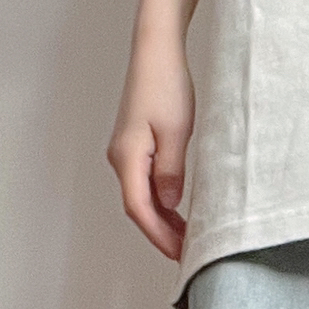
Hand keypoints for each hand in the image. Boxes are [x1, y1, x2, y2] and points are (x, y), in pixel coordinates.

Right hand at [106, 26, 194, 261]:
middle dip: (161, 234)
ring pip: (141, 196)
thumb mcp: (176, 132)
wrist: (156, 52)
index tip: (180, 256)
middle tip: (189, 255)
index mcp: (127, 157)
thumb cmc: (166, 85)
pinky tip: (177, 210)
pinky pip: (144, 182)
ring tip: (187, 238)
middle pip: (138, 207)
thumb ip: (171, 172)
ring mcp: (125, 152)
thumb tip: (168, 205)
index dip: (159, 236)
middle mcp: (120, 158)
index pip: (140, 209)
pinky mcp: (134, 145)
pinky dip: (160, 201)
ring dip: (162, 219)